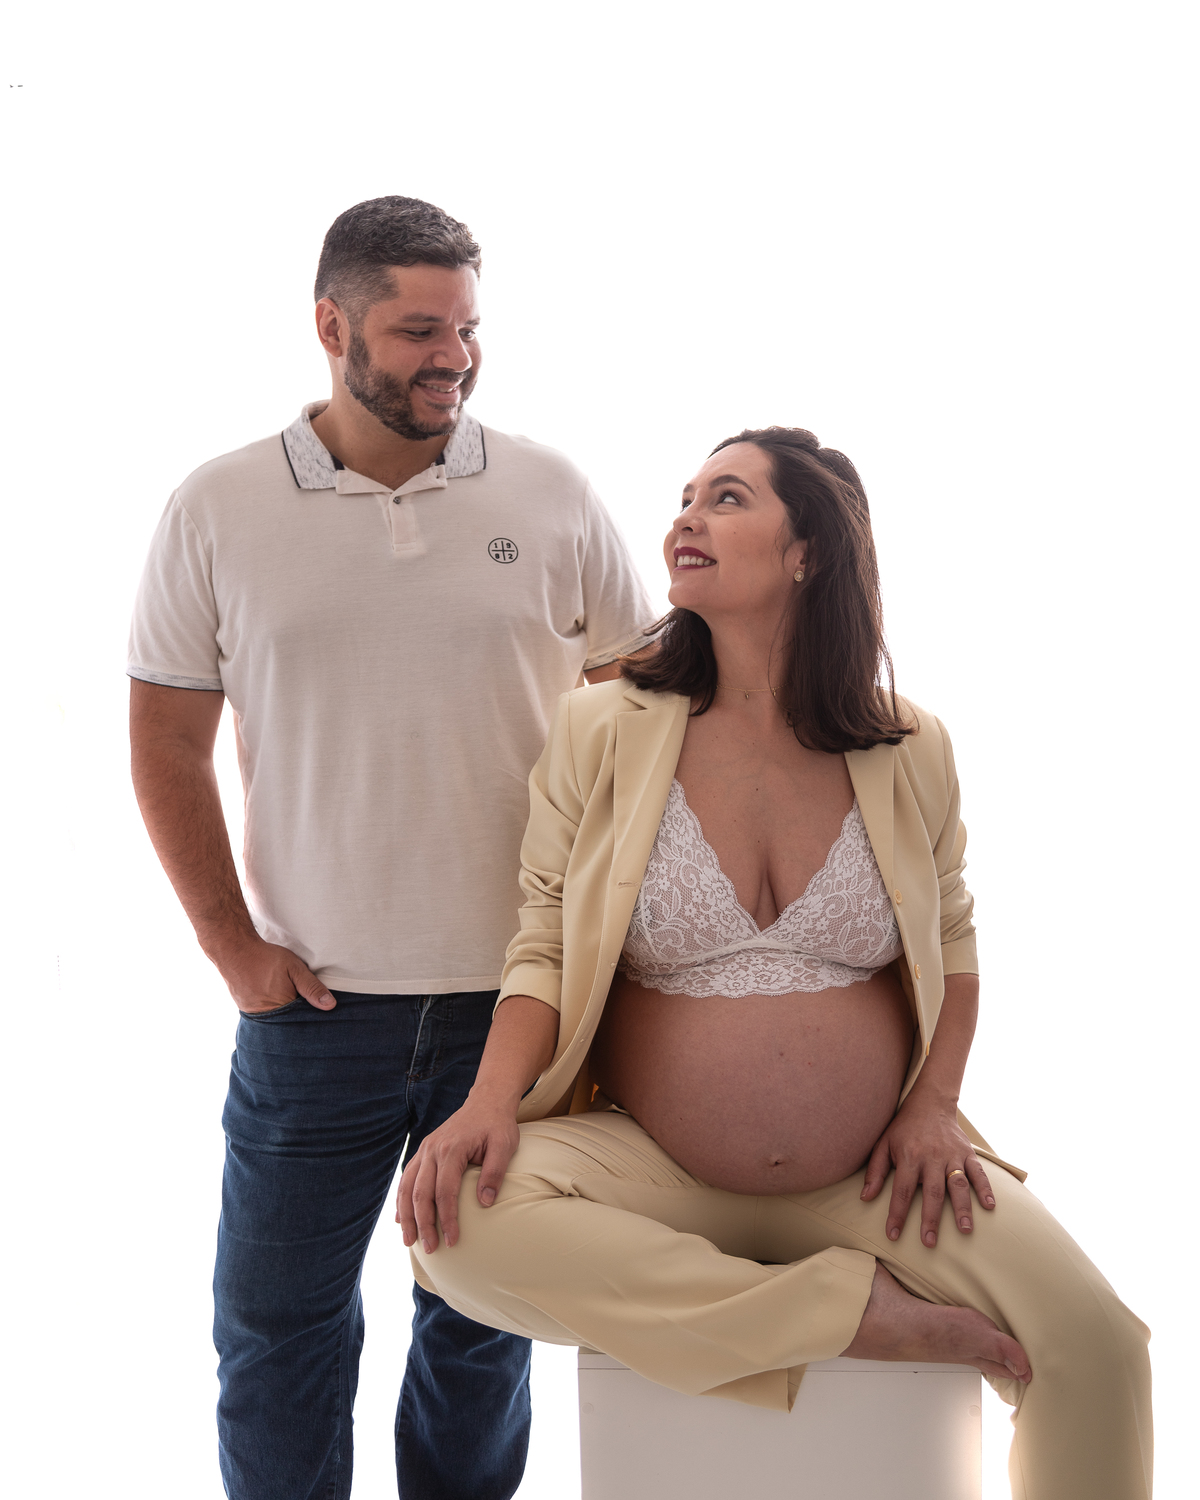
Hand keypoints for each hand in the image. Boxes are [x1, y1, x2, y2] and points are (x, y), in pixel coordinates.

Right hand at [210, 934, 336, 1013]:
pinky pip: (264, 1014)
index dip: (311, 1014)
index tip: (319, 1009)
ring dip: (284, 1012)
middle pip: (289, 1022)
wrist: (234, 950)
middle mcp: (267, 1017)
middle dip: (298, 1015)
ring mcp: (254, 1014)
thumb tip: (330, 1005)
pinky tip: (274, 997)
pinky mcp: (246, 1009)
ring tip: (285, 995)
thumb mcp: (294, 969)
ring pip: (276, 1019)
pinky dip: (271, 1008)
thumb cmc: (266, 958)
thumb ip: (312, 987)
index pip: (302, 1020)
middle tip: (300, 999)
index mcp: (282, 1009)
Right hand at [396, 1093, 520, 1253]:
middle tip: (431, 1249)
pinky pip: (407, 1178)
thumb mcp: (504, 1145)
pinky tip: (401, 1218)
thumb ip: (495, 1172)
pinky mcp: (423, 1152)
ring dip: (407, 1216)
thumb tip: (485, 1203)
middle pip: (421, 1194)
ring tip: (409, 1241)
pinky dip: (402, 1200)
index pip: (445, 1191)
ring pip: (407, 1187)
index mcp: (452, 1149)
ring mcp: (425, 1150)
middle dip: (424, 1224)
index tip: (453, 1240)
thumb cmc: (497, 1126)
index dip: (447, 1219)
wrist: (485, 1101)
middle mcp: (432, 1150)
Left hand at [860, 1094, 994, 1247]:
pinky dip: (985, 1188)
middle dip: (931, 1219)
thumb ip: (875, 1171)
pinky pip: (978, 1172)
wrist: (929, 1102)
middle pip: (932, 1192)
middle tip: (929, 1243)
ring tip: (964, 1230)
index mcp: (909, 1156)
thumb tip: (864, 1198)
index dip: (897, 1214)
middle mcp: (931, 1157)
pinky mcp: (967, 1152)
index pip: (902, 1191)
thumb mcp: (883, 1144)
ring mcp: (952, 1155)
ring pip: (958, 1184)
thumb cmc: (903, 1128)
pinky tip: (989, 1206)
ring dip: (962, 1208)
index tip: (893, 1235)